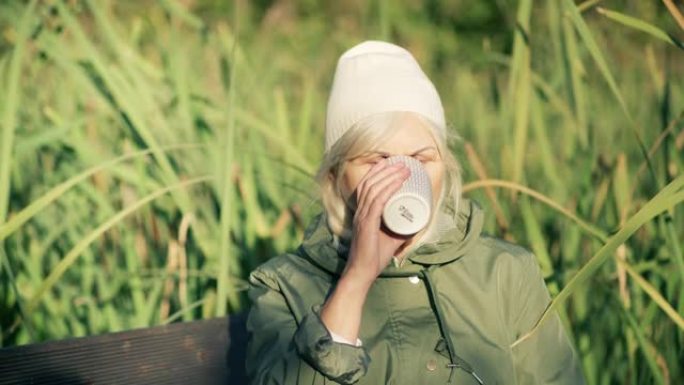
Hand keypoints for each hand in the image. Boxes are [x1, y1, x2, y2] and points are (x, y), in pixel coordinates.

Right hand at [320, 160, 409, 341]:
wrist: (363, 272)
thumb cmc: (375, 256)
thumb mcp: (392, 238)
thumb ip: (401, 229)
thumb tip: (419, 221)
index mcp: (363, 211)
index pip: (368, 185)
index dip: (379, 171)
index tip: (394, 164)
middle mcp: (360, 211)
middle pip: (371, 182)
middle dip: (388, 170)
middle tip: (404, 164)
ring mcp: (362, 217)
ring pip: (374, 189)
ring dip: (390, 176)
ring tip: (404, 169)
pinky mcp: (366, 224)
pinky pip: (377, 202)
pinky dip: (388, 190)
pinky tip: (398, 182)